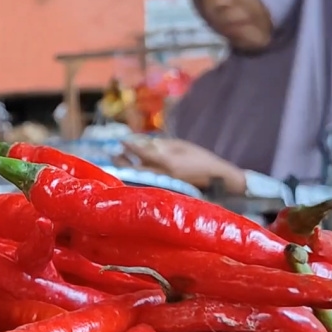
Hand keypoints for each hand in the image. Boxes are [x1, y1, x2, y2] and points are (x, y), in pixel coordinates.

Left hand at [116, 137, 246, 193]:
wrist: (218, 180)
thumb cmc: (202, 159)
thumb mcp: (183, 146)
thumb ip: (162, 145)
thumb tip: (143, 143)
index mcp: (169, 162)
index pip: (144, 153)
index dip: (131, 146)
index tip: (122, 141)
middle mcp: (164, 176)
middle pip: (137, 169)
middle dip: (124, 162)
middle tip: (113, 154)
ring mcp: (164, 185)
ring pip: (140, 178)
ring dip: (127, 170)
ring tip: (118, 161)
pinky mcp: (166, 191)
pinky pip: (147, 184)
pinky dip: (137, 178)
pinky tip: (131, 172)